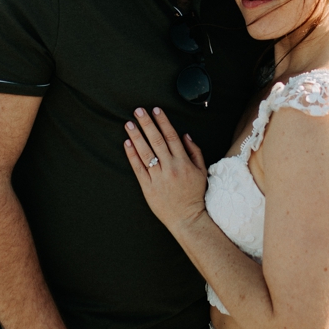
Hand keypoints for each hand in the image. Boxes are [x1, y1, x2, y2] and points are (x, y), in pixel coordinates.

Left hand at [123, 107, 208, 233]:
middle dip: (147, 124)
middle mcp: (170, 168)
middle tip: (138, 111)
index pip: (171, 137)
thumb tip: (185, 135)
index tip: (156, 110)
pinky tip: (127, 143)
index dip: (163, 122)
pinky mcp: (148, 187)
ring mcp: (158, 178)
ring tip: (129, 124)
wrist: (187, 218)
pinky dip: (132, 155)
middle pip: (156, 141)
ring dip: (136, 136)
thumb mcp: (201, 171)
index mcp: (184, 162)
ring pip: (145, 152)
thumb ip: (194, 152)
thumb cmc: (195, 194)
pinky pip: (138, 168)